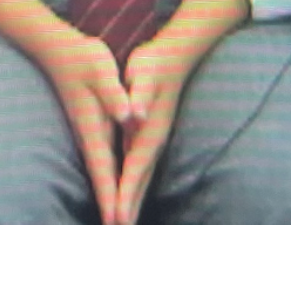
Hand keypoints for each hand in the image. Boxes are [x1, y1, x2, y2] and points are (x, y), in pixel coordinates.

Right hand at [32, 26, 130, 223]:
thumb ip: (114, 93)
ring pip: (100, 173)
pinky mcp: (90, 129)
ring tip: (116, 223)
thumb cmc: (82, 57)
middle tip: (119, 235)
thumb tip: (128, 114)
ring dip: (108, 198)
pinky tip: (111, 190)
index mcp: (93, 125)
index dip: (110, 194)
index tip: (116, 221)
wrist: (56, 49)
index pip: (104, 167)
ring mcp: (87, 134)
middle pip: (101, 178)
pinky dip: (106, 181)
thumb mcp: (101, 69)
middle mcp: (89, 135)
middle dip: (109, 207)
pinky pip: (101, 163)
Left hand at [112, 36, 189, 224]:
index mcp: (149, 131)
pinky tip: (128, 196)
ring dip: (132, 202)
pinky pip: (140, 170)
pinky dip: (133, 187)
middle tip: (117, 234)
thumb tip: (134, 114)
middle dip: (129, 208)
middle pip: (140, 182)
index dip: (126, 194)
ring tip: (122, 225)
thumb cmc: (154, 65)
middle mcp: (153, 141)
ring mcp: (153, 141)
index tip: (117, 218)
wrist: (174, 57)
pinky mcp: (149, 138)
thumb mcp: (143, 74)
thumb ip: (138, 95)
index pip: (134, 169)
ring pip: (141, 178)